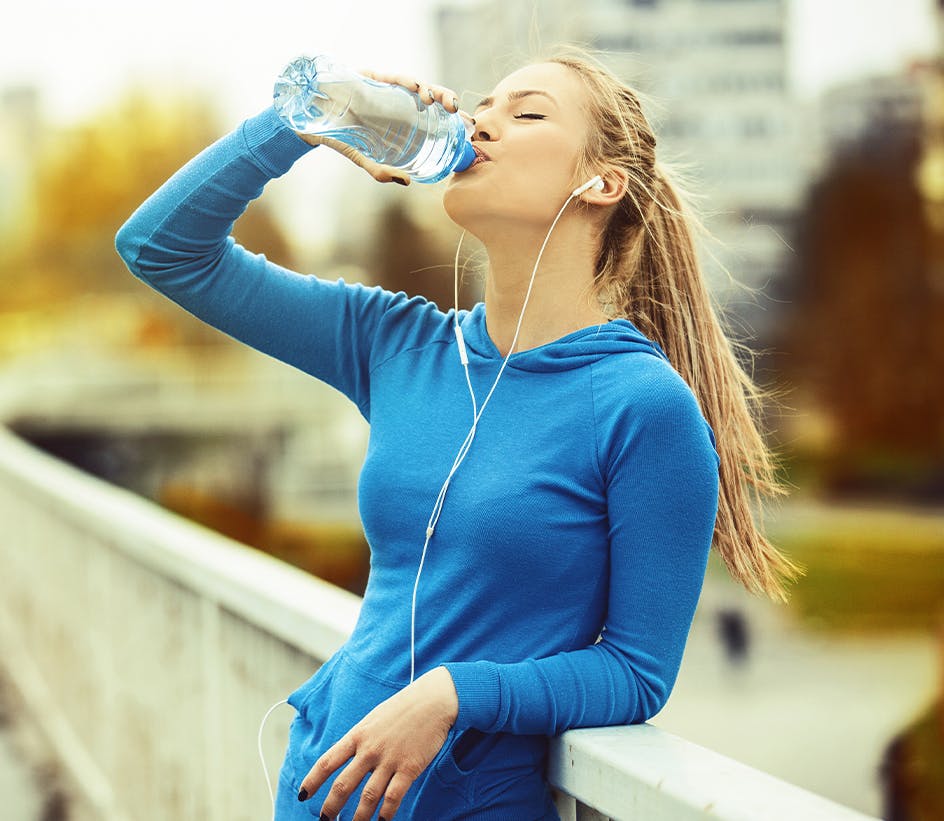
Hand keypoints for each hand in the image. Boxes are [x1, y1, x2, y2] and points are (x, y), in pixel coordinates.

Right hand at [295, 69, 467, 186]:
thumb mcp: (362, 158)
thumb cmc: (339, 138)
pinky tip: (418, 89)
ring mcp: (387, 91)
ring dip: (434, 91)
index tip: (466, 127)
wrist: (311, 121)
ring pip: (419, 86)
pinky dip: (409, 82)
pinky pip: (396, 78)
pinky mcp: (373, 78)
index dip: (451, 120)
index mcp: (401, 121)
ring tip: (442, 102)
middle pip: (431, 100)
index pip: (432, 117)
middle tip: (457, 114)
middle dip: (448, 102)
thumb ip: (381, 171)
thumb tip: (407, 182)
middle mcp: (398, 104)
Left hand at [298, 665, 459, 819]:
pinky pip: (393, 797)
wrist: (432, 700)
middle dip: (331, 807)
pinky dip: (386, 814)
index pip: (328, 761)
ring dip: (358, 818)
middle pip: (343, 785)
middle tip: (325, 820)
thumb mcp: (373, 719)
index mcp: (358, 735)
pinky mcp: (409, 768)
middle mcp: (369, 749)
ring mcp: (389, 759)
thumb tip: (347, 759)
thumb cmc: (402, 709)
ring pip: (367, 797)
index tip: (303, 795)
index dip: (312, 781)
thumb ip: (360, 740)